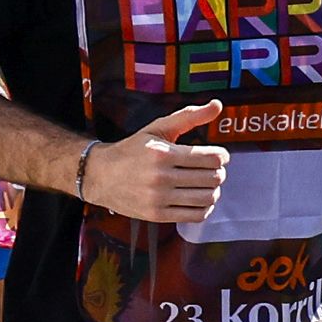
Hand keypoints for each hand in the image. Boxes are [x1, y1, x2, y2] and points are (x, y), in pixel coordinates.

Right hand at [92, 100, 231, 221]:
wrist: (99, 175)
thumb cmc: (132, 150)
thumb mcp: (157, 129)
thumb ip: (189, 116)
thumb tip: (217, 105)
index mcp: (162, 153)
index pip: (211, 158)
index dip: (222, 156)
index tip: (219, 156)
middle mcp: (160, 177)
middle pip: (213, 178)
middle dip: (218, 172)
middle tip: (212, 169)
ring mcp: (158, 198)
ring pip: (208, 198)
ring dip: (214, 190)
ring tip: (206, 184)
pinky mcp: (157, 215)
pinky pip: (196, 215)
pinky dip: (205, 207)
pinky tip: (198, 198)